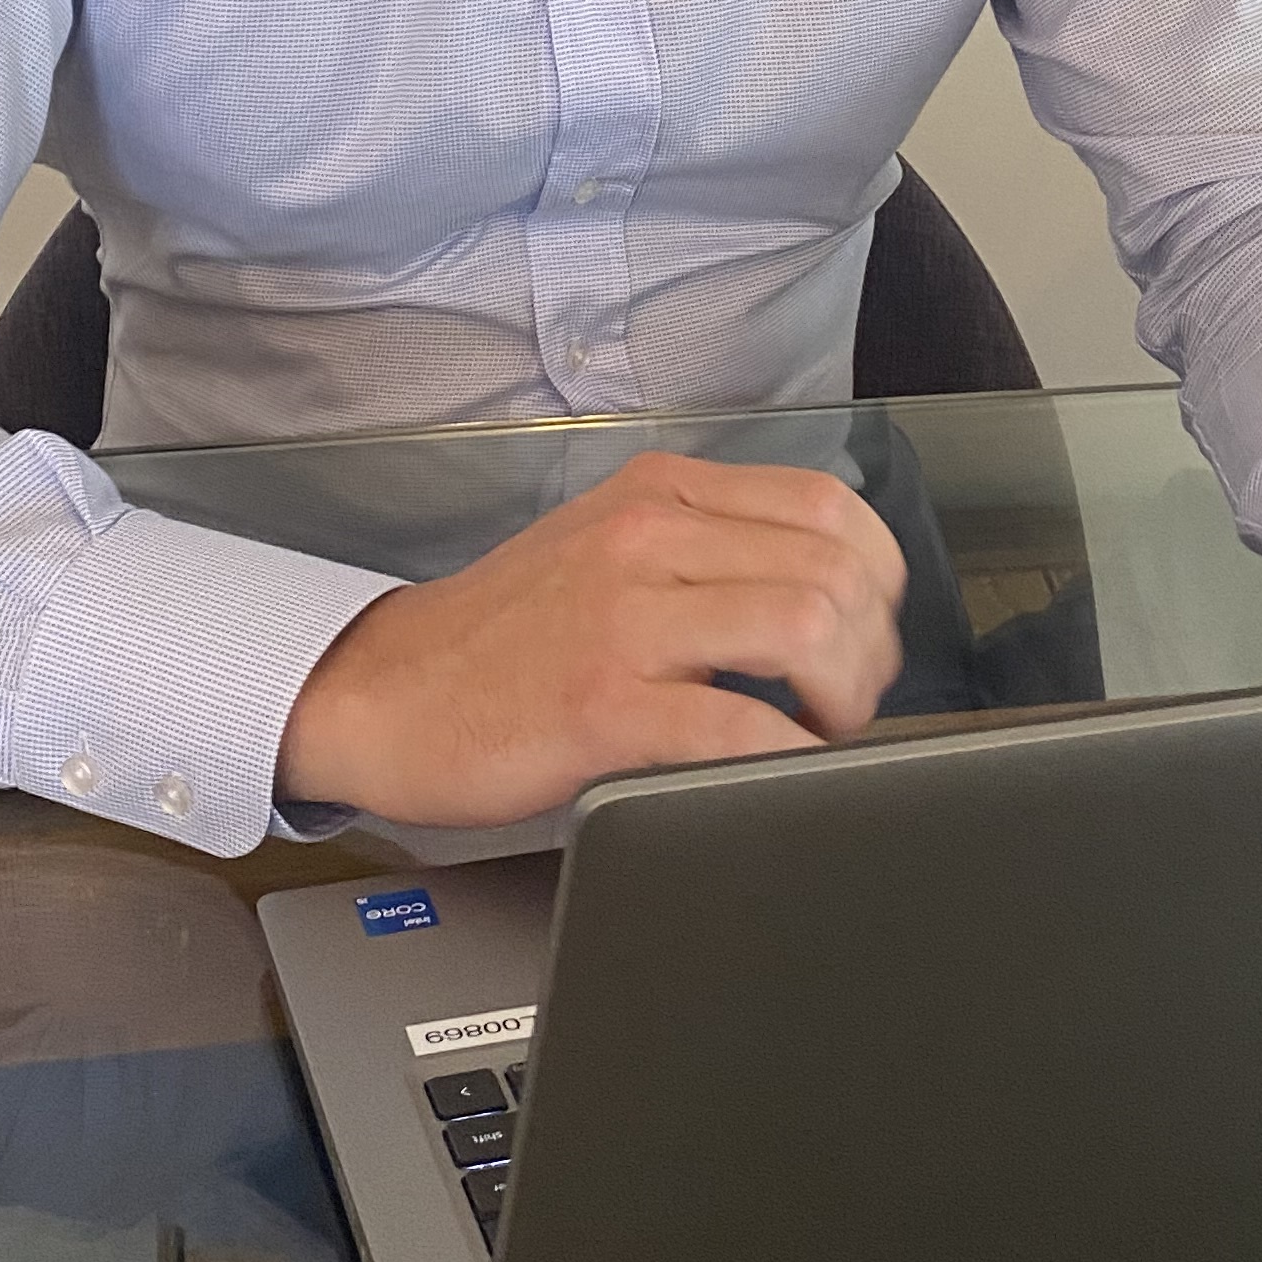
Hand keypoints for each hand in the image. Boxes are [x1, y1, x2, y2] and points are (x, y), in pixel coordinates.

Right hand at [272, 450, 907, 824]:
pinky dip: (787, 752)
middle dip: (870, 649)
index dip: (877, 577)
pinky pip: (737, 722)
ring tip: (823, 732)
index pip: (829, 505)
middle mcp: (647, 538)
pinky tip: (782, 767)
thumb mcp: (607, 547)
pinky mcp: (600, 704)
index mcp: (660, 494)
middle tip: (849, 700)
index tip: (867, 629)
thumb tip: (825, 591)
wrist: (384, 691)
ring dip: (843, 696)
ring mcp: (624, 617)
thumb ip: (704, 546)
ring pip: (805, 626)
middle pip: (834, 569)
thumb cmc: (503, 636)